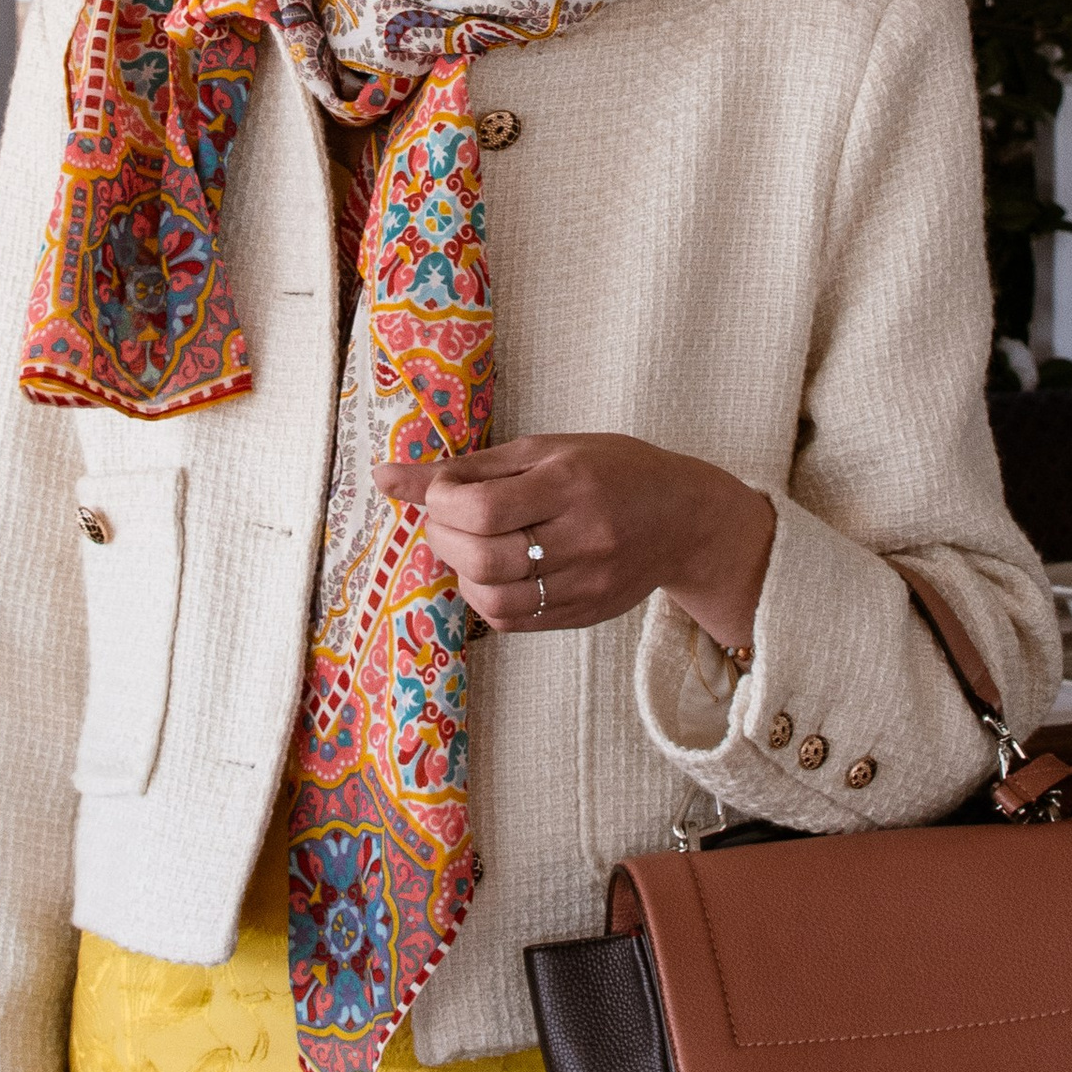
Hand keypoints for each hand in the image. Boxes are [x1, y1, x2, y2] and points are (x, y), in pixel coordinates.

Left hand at [389, 432, 776, 651]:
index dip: (442, 502)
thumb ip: (468, 467)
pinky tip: (491, 572)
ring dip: (461, 574)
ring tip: (465, 548)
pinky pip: (514, 621)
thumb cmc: (611, 470)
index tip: (439, 492)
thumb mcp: (545, 450)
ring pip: (496, 601)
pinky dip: (486, 599)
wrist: (684, 518)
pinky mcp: (584, 615)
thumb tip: (386, 478)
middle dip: (444, 540)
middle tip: (442, 521)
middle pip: (485, 559)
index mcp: (571, 484)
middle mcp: (583, 537)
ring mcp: (586, 583)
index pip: (484, 507)